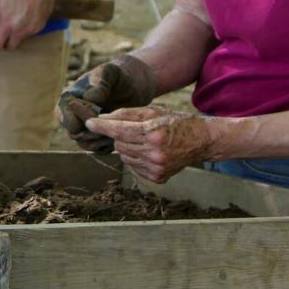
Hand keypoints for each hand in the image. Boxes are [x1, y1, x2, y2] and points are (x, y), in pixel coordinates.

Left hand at [0, 0, 55, 51]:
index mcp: (6, 24)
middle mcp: (20, 30)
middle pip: (10, 46)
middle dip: (4, 42)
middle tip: (1, 32)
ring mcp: (32, 28)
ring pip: (21, 39)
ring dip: (16, 34)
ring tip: (14, 21)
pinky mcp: (41, 25)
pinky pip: (31, 32)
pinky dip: (26, 28)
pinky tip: (25, 16)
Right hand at [58, 55, 156, 153]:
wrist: (131, 85)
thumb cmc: (116, 76)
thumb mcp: (110, 73)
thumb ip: (101, 84)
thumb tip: (92, 98)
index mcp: (68, 100)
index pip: (64, 116)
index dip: (78, 118)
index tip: (96, 113)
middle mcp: (72, 117)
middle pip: (75, 134)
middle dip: (93, 130)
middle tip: (111, 123)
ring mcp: (84, 129)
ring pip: (87, 144)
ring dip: (102, 139)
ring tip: (118, 127)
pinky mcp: (98, 138)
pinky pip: (99, 149)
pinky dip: (109, 144)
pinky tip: (121, 133)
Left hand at [85, 106, 214, 181]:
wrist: (199, 140)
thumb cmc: (175, 122)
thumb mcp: (152, 111)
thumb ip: (127, 114)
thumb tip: (103, 119)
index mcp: (153, 133)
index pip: (119, 130)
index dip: (102, 126)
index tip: (89, 123)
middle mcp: (155, 153)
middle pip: (120, 143)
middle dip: (118, 134)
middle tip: (129, 128)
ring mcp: (156, 168)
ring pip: (124, 156)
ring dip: (126, 147)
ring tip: (142, 139)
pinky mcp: (158, 178)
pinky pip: (133, 166)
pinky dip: (135, 157)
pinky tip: (147, 151)